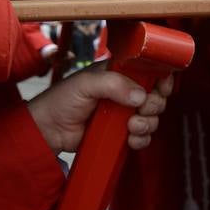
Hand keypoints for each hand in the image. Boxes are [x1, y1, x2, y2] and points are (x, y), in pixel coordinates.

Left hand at [26, 66, 172, 154]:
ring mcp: (123, 113)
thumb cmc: (61, 100)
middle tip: (140, 109)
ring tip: (130, 125)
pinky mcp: (120, 133)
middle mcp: (124, 92)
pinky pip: (143, 137)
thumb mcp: (85, 84)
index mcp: (117, 74)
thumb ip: (112, 84)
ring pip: (152, 118)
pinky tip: (129, 138)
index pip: (149, 71)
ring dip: (147, 124)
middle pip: (156, 97)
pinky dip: (141, 139)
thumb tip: (140, 96)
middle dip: (154, 105)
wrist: (49, 130)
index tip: (161, 87)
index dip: (160, 78)